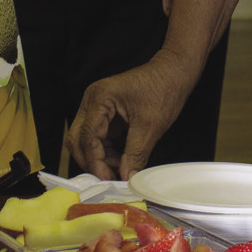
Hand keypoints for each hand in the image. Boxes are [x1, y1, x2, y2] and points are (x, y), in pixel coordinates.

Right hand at [66, 50, 191, 181]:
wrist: (174, 72)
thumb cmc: (163, 88)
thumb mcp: (150, 126)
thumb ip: (135, 154)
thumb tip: (126, 177)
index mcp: (100, 98)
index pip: (87, 137)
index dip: (95, 162)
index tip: (107, 179)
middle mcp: (92, 100)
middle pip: (78, 138)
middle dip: (91, 161)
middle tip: (109, 179)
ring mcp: (97, 106)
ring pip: (86, 140)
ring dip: (98, 158)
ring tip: (118, 171)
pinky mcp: (105, 113)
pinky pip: (97, 137)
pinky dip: (105, 152)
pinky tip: (119, 162)